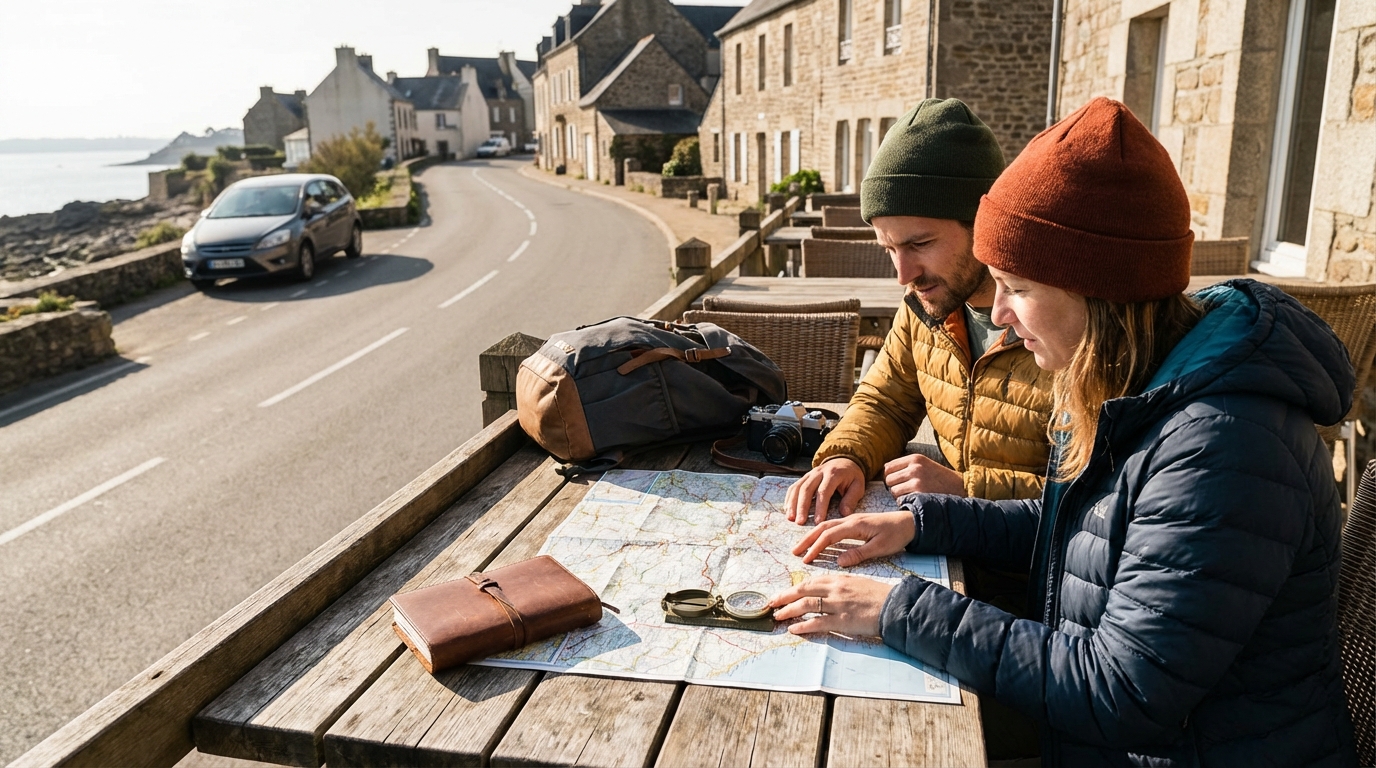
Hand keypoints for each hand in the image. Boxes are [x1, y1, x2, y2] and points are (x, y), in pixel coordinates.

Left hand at [770, 573, 894, 636]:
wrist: (895, 606)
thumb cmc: (878, 595)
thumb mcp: (856, 584)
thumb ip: (838, 587)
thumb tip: (823, 593)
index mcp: (839, 579)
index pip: (810, 582)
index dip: (793, 589)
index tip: (781, 595)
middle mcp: (835, 589)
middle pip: (803, 590)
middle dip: (784, 597)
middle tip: (771, 604)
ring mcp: (838, 605)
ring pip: (806, 605)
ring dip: (789, 611)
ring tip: (778, 617)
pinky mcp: (843, 620)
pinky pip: (817, 623)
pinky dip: (803, 626)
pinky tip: (794, 629)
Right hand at [785, 457, 866, 524]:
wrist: (844, 461)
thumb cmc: (851, 477)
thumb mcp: (858, 486)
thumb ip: (851, 499)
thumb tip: (844, 513)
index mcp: (834, 474)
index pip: (824, 491)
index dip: (820, 507)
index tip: (818, 521)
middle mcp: (819, 472)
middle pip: (807, 489)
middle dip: (802, 507)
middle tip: (800, 522)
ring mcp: (810, 473)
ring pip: (797, 487)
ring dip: (792, 503)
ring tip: (791, 518)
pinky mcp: (804, 477)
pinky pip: (794, 487)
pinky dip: (789, 498)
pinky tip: (788, 510)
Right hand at [791, 510, 915, 565]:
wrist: (911, 521)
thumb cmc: (897, 535)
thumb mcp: (881, 547)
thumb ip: (859, 553)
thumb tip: (839, 561)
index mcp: (855, 525)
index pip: (829, 536)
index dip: (816, 547)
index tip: (806, 559)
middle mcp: (850, 520)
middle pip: (822, 527)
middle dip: (807, 539)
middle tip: (795, 551)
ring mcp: (852, 519)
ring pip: (826, 525)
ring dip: (812, 535)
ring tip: (801, 546)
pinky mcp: (855, 522)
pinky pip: (833, 525)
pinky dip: (821, 531)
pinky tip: (817, 538)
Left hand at [883, 454, 965, 497]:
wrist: (960, 488)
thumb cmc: (940, 478)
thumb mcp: (925, 465)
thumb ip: (907, 465)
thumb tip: (885, 469)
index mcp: (915, 458)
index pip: (888, 467)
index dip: (889, 477)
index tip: (895, 483)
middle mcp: (914, 467)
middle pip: (888, 479)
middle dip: (893, 487)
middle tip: (904, 491)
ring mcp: (917, 480)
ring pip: (893, 490)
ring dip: (899, 496)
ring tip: (910, 496)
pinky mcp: (919, 493)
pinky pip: (901, 500)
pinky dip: (905, 502)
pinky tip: (915, 501)